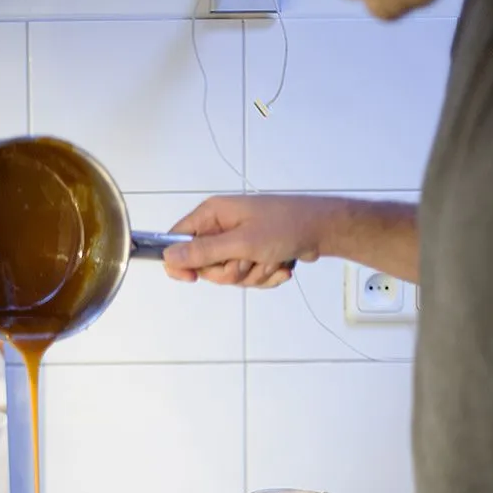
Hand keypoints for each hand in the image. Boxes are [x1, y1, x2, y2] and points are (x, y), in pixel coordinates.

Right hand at [164, 194, 332, 287]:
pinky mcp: (254, 255)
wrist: (322, 230)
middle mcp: (222, 227)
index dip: (181, 262)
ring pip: (229, 276)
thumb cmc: (286, 226)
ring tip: (270, 259)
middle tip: (249, 260)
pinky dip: (265, 276)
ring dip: (253, 275)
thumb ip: (204, 252)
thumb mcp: (242, 243)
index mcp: (212, 215)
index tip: (192, 278)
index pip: (177, 240)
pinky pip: (248, 278)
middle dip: (230, 271)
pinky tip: (280, 265)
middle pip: (206, 266)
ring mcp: (238, 242)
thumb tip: (169, 256)